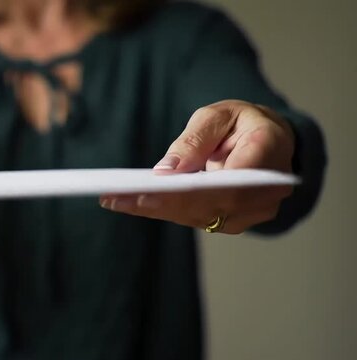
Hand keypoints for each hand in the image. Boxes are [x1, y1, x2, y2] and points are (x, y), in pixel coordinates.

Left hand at [100, 100, 294, 233]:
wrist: (266, 139)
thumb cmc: (241, 123)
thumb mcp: (217, 115)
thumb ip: (195, 139)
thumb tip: (166, 171)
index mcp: (268, 151)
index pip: (228, 183)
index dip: (188, 193)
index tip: (149, 193)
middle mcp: (267, 189)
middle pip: (211, 206)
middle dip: (162, 204)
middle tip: (118, 198)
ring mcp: (255, 210)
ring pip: (201, 216)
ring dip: (157, 210)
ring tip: (116, 200)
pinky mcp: (236, 219)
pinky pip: (197, 217)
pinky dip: (164, 210)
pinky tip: (132, 203)